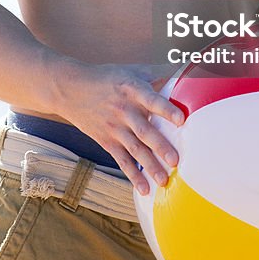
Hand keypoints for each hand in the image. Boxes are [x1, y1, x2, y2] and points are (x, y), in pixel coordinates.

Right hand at [59, 63, 183, 194]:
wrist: (71, 89)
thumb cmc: (108, 78)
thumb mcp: (131, 70)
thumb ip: (157, 74)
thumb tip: (187, 70)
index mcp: (133, 90)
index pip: (152, 100)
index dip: (166, 109)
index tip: (181, 120)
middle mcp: (124, 110)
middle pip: (144, 130)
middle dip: (160, 146)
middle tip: (176, 160)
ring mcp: (114, 128)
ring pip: (135, 149)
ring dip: (150, 166)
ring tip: (164, 180)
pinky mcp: (107, 141)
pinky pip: (122, 161)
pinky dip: (133, 176)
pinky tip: (144, 189)